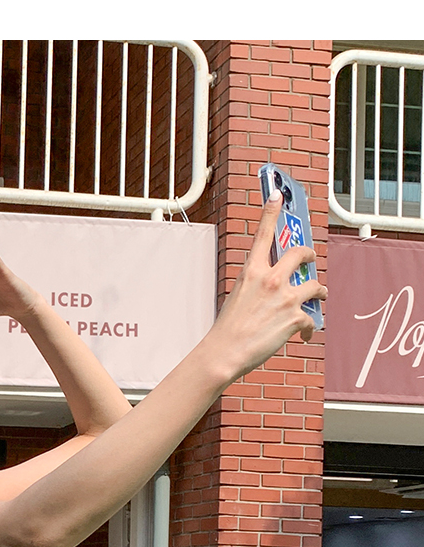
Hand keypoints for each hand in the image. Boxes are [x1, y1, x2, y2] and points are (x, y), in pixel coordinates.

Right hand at [213, 194, 322, 389]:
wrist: (226, 351)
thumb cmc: (229, 327)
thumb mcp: (239, 295)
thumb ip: (258, 284)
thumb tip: (274, 288)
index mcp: (252, 270)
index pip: (263, 234)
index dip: (270, 211)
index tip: (276, 195)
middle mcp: (271, 278)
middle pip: (300, 253)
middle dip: (310, 254)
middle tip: (311, 258)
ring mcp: (285, 297)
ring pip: (315, 285)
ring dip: (320, 291)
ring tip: (319, 295)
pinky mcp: (295, 317)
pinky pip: (312, 319)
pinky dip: (310, 329)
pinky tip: (305, 335)